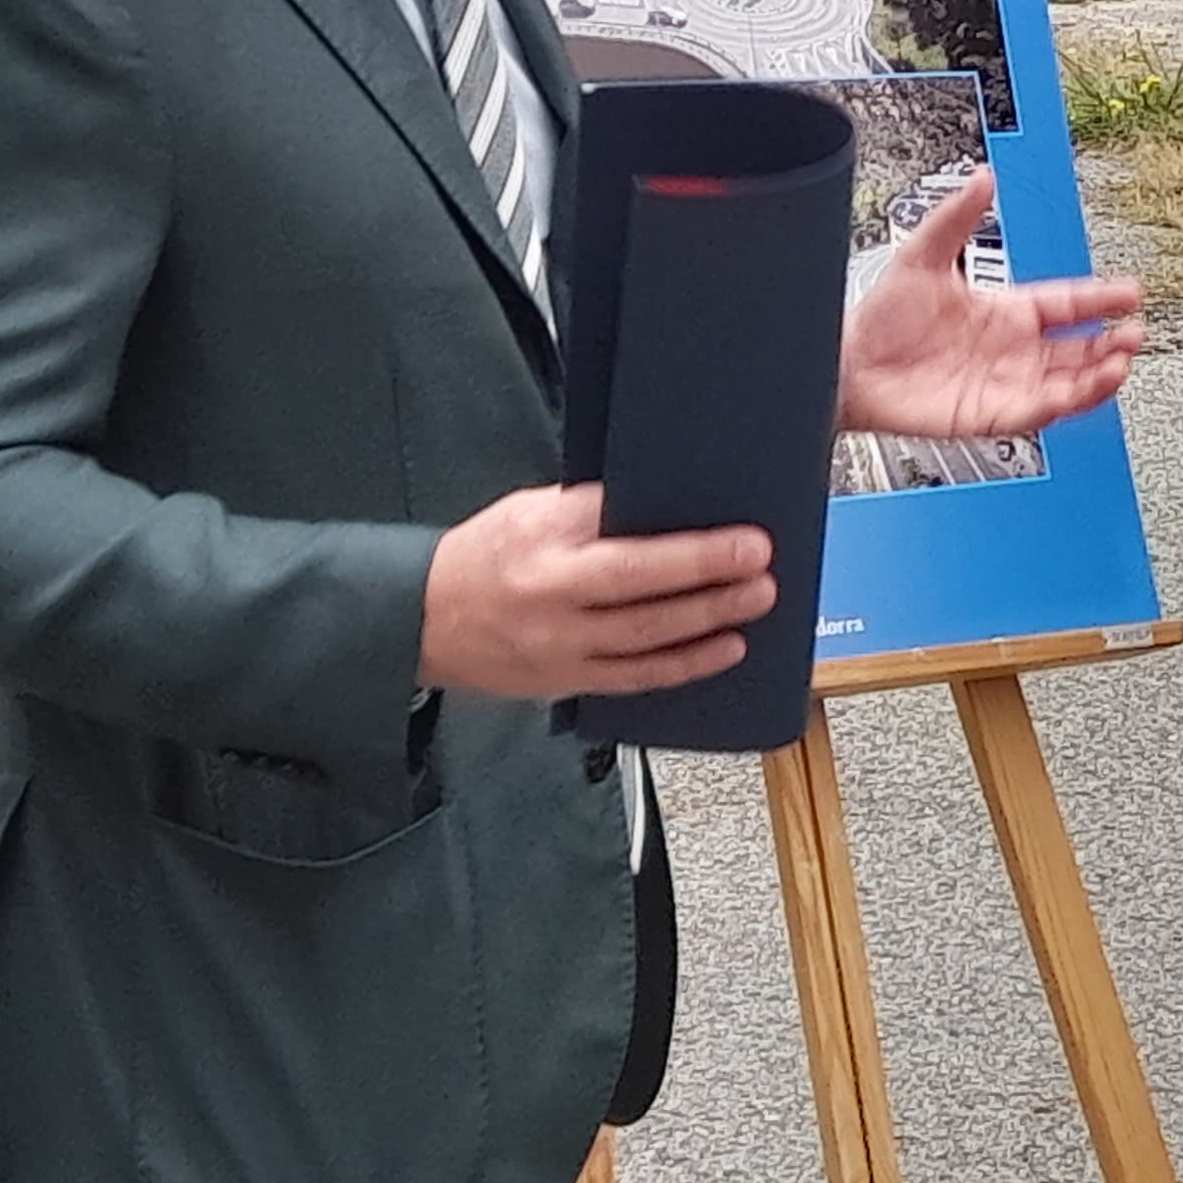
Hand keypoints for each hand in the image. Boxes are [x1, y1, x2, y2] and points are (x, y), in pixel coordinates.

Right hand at [420, 482, 774, 700]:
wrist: (422, 619)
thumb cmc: (481, 556)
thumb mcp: (530, 510)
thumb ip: (590, 509)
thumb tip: (663, 501)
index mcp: (542, 542)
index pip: (622, 533)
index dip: (687, 541)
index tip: (741, 536)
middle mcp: (550, 596)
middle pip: (640, 589)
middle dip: (709, 580)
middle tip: (761, 567)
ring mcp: (559, 646)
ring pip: (644, 639)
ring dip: (707, 622)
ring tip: (754, 603)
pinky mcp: (566, 681)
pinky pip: (635, 679)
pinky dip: (684, 666)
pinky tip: (722, 649)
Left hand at [840, 170, 1145, 437]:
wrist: (849, 366)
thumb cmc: (880, 318)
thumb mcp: (922, 254)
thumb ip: (957, 215)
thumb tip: (983, 177)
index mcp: (1004, 310)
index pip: (1066, 304)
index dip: (1100, 298)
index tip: (1130, 292)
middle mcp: (1011, 348)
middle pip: (1079, 348)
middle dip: (1112, 342)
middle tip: (1136, 332)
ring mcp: (1005, 383)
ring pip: (1069, 382)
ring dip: (1099, 375)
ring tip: (1122, 362)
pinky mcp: (992, 415)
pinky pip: (1039, 412)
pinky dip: (1066, 403)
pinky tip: (1083, 389)